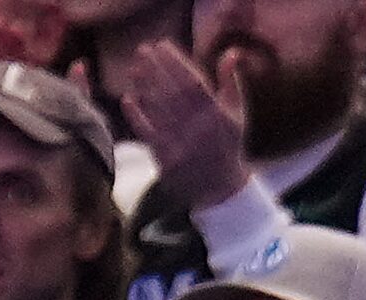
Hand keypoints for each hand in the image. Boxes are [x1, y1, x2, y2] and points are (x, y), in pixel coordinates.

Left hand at [122, 40, 250, 212]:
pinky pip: (148, 134)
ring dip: (144, 87)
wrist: (222, 188)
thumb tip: (231, 51)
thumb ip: (231, 81)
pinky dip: (137, 116)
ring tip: (133, 69)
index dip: (175, 61)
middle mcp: (199, 128)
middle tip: (142, 51)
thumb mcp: (237, 112)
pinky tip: (128, 99)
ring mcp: (182, 144)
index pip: (194, 81)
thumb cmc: (228, 144)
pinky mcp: (167, 159)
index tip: (161, 45)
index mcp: (217, 114)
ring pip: (159, 110)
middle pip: (172, 92)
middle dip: (155, 69)